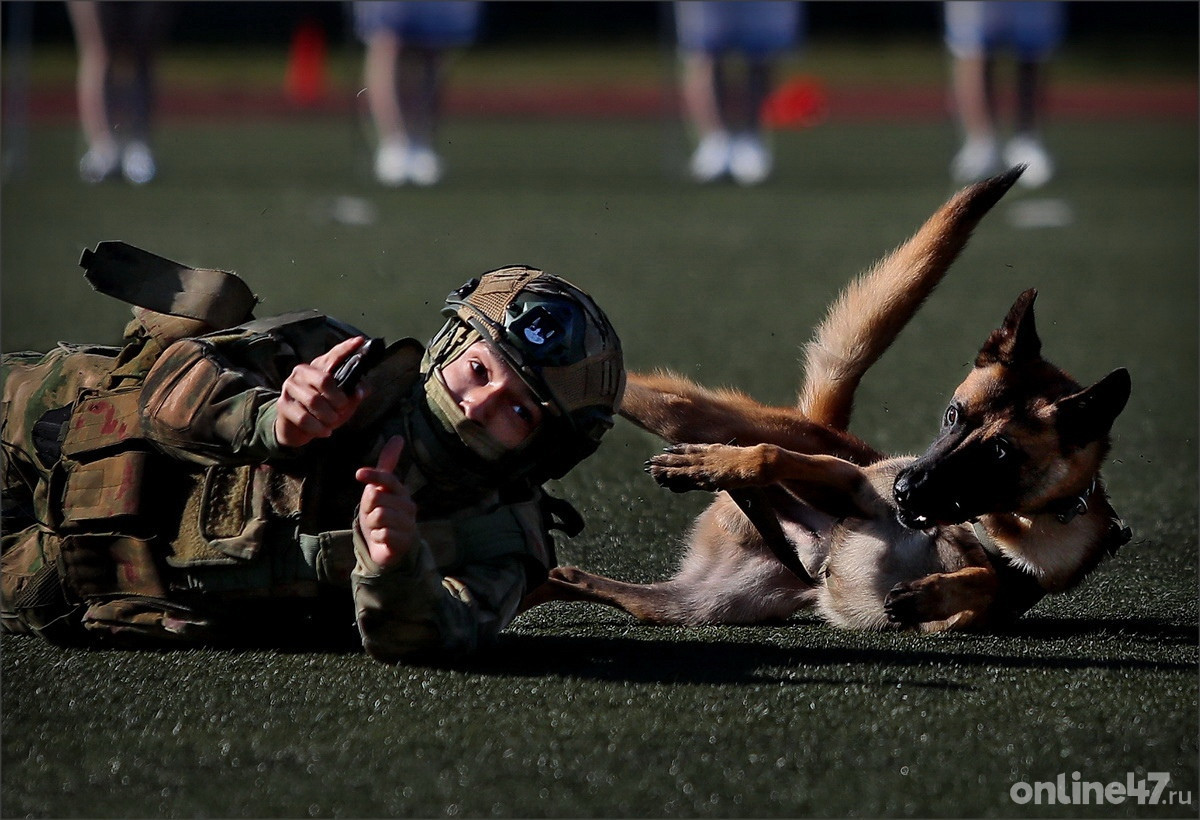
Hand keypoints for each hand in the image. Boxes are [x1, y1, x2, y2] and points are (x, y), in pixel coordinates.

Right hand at [274, 336, 367, 448]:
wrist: (296, 429)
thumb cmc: (323, 410)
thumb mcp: (343, 402)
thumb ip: (355, 393)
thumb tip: (361, 390)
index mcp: (318, 367)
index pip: (333, 355)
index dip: (346, 349)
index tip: (360, 341)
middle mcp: (302, 372)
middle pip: (325, 380)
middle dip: (338, 398)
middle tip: (342, 408)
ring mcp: (290, 387)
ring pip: (314, 401)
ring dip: (328, 416)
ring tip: (332, 421)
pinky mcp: (283, 405)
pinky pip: (304, 418)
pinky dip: (318, 428)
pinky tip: (325, 431)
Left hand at [355, 436, 416, 568]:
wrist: (389, 547)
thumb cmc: (383, 515)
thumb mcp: (380, 489)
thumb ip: (386, 465)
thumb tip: (398, 437)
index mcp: (400, 491)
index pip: (387, 478)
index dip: (373, 475)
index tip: (359, 474)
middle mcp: (408, 505)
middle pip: (376, 498)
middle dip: (367, 509)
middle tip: (374, 517)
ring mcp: (409, 523)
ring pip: (378, 516)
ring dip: (372, 525)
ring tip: (379, 528)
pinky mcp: (406, 540)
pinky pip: (382, 533)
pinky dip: (377, 537)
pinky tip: (383, 539)